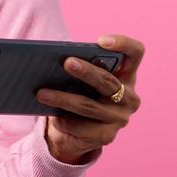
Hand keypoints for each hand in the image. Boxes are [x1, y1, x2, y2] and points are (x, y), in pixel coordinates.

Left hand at [36, 34, 144, 164]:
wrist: (74, 133)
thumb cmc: (77, 95)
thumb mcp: (80, 80)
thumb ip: (78, 69)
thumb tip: (53, 62)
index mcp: (126, 75)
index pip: (135, 53)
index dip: (123, 44)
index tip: (101, 41)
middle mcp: (129, 97)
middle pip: (108, 81)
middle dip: (86, 71)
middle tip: (66, 63)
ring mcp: (120, 118)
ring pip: (89, 106)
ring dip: (63, 99)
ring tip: (41, 93)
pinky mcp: (107, 136)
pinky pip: (82, 127)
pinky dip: (63, 121)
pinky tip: (51, 117)